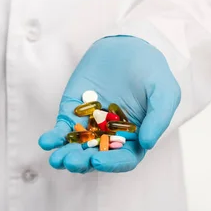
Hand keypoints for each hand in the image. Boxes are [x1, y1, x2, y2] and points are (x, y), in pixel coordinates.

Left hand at [38, 36, 180, 172]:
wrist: (127, 47)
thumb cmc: (151, 72)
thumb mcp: (164, 91)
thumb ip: (159, 117)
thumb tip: (148, 144)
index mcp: (135, 138)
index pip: (123, 158)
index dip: (111, 163)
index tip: (97, 159)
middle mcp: (111, 137)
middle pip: (96, 156)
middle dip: (82, 162)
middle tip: (70, 162)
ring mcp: (90, 126)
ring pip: (77, 147)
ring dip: (65, 154)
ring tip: (56, 158)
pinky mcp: (72, 112)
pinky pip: (62, 128)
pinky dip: (54, 137)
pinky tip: (46, 142)